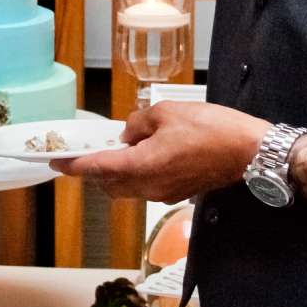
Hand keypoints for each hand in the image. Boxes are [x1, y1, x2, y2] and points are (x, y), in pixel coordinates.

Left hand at [51, 101, 264, 201]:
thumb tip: (129, 132)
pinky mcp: (176, 193)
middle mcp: (149, 187)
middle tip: (87, 152)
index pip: (97, 168)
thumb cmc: (212, 129)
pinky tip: (143, 155)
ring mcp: (163, 194)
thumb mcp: (168, 112)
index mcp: (142, 166)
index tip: (56, 162)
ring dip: (115, 174)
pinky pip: (145, 187)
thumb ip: (139, 122)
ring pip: (126, 189)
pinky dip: (136, 174)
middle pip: (108, 184)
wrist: (249, 152)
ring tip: (117, 150)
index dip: (74, 165)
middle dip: (93, 171)